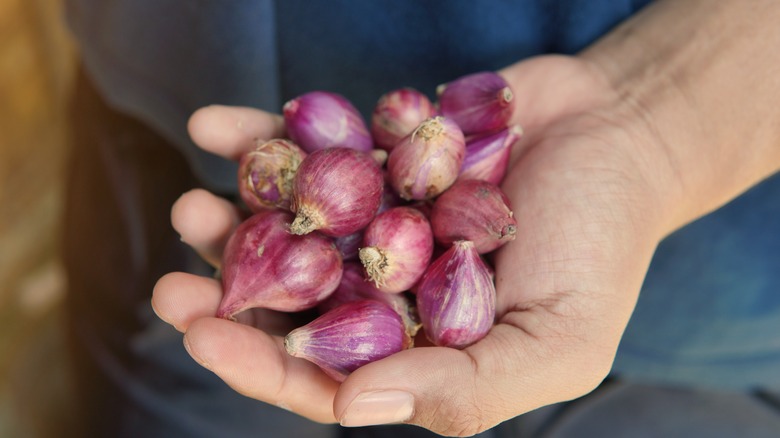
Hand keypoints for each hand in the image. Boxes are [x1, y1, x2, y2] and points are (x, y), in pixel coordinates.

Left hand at [152, 54, 673, 435]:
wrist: (622, 134)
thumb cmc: (601, 246)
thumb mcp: (559, 340)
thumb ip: (465, 388)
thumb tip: (353, 408)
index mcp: (421, 346)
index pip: (327, 375)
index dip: (261, 363)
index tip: (204, 332)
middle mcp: (387, 285)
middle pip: (293, 302)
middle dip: (230, 295)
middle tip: (175, 285)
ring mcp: (375, 217)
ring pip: (288, 226)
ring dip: (232, 220)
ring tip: (191, 210)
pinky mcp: (373, 153)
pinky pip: (308, 147)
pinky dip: (261, 136)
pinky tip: (214, 127)